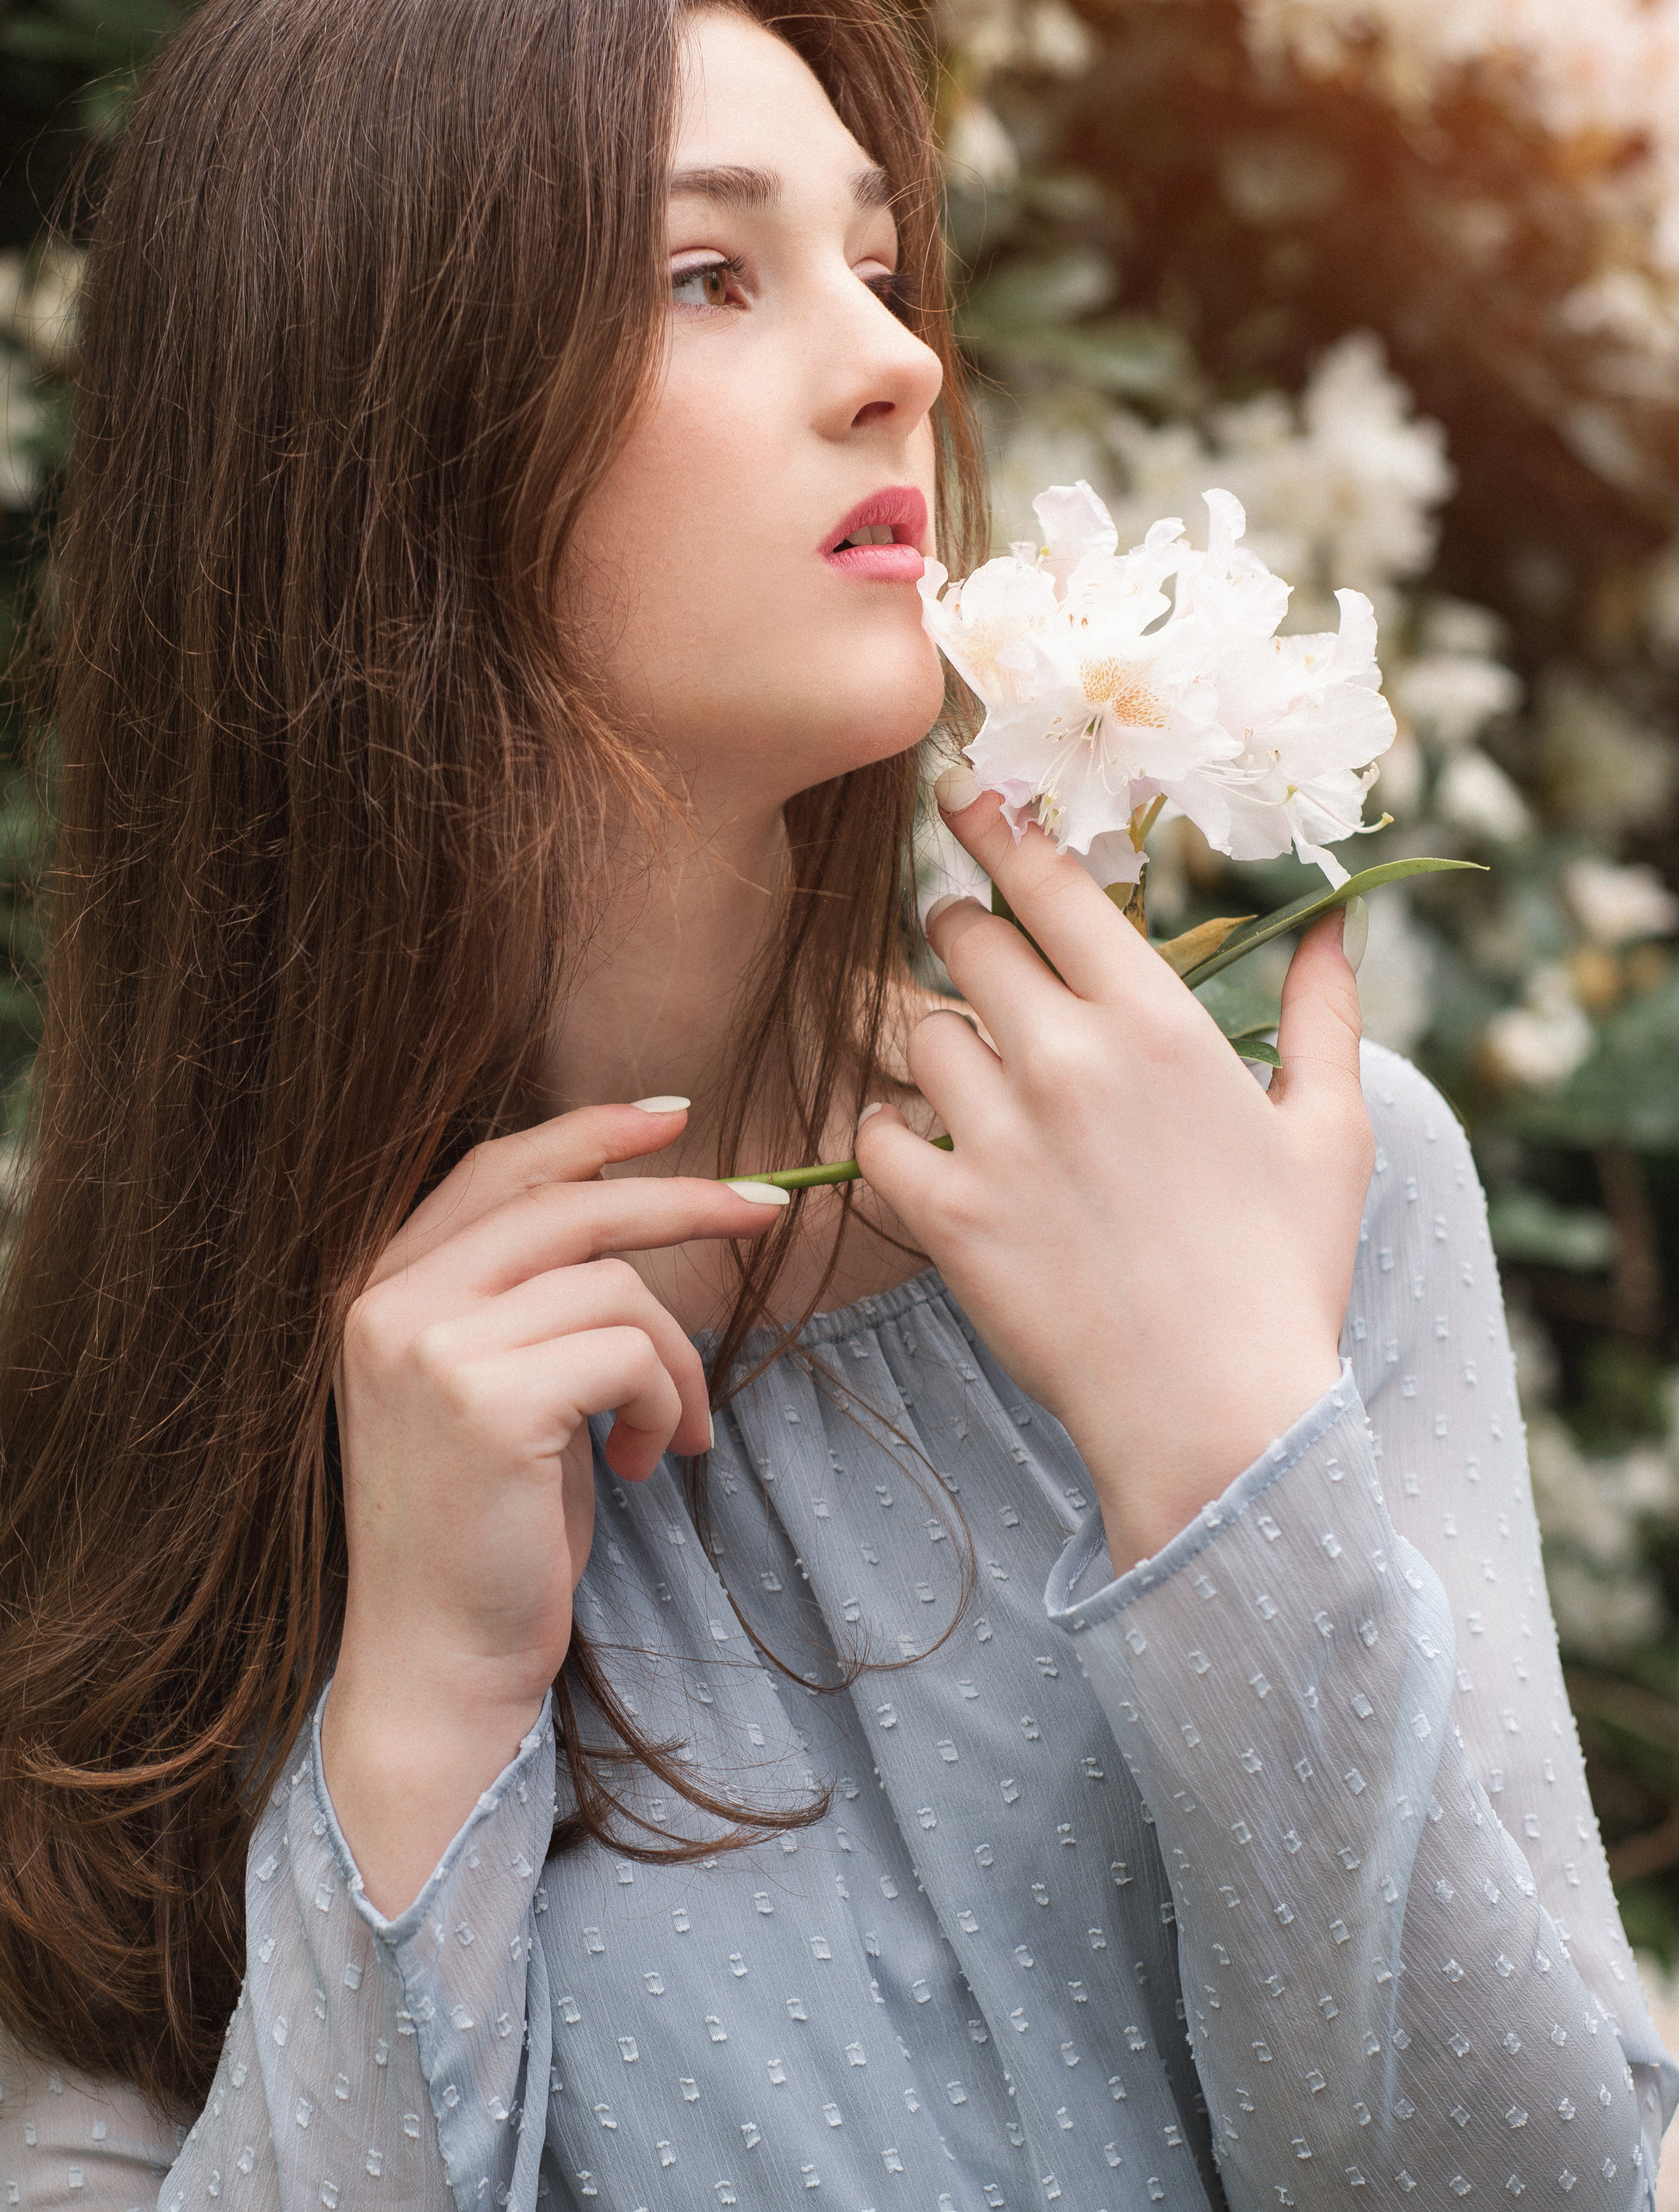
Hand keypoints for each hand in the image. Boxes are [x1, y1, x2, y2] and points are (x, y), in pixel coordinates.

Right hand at [324, 1103, 787, 1913]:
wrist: (437, 1665)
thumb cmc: (483, 1538)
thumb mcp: (496, 1392)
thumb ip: (528, 1302)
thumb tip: (631, 1225)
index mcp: (378, 1290)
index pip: (493, 1169)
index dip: (589, 1133)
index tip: (675, 1119)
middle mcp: (388, 1303)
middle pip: (564, 1201)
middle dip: (680, 1199)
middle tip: (765, 1212)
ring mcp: (428, 1347)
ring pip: (613, 1287)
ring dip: (674, 1360)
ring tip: (671, 1434)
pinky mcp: (488, 1400)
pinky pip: (628, 1352)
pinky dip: (666, 1402)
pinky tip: (649, 1463)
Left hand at [854, 791, 1371, 1571]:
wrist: (1216, 1414)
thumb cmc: (1283, 1275)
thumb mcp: (1332, 1135)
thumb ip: (1327, 1019)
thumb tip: (1330, 933)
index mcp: (1156, 1023)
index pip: (1049, 884)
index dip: (996, 829)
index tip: (964, 797)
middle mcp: (1065, 1060)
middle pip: (962, 939)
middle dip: (962, 933)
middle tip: (975, 953)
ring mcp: (998, 1137)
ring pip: (920, 1035)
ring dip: (941, 1046)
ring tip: (978, 1084)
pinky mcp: (947, 1216)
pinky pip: (878, 1135)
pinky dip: (894, 1138)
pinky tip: (931, 1155)